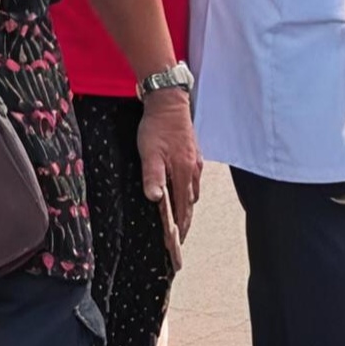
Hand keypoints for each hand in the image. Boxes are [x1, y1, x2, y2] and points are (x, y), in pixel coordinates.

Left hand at [137, 90, 202, 236]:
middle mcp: (193, 170)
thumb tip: (155, 199)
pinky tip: (181, 191)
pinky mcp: (193, 154)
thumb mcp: (149, 152)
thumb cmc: (157, 126)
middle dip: (185, 222)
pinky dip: (188, 191)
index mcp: (184, 172)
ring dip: (187, 207)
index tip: (177, 244)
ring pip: (193, 191)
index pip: (183, 208)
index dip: (180, 227)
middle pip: (190, 203)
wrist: (169, 101)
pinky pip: (193, 179)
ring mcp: (195, 161)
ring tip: (180, 220)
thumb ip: (153, 175)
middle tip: (180, 238)